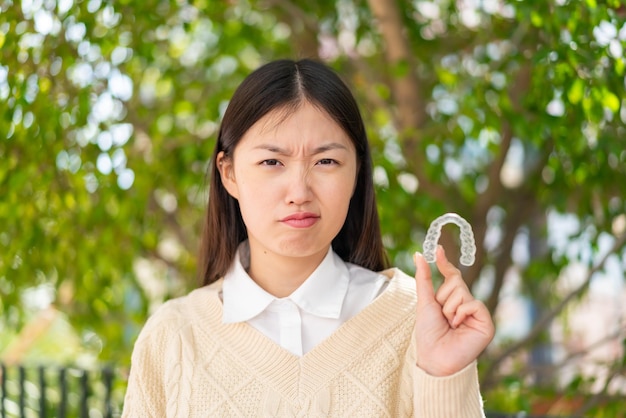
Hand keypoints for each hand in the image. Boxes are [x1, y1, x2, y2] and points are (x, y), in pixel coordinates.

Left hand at [413, 245, 494, 375]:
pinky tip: (459, 327)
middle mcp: (466, 305)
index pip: (452, 276)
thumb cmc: (428, 333)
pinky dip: (461, 313)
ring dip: (449, 309)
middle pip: (455, 282)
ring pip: (462, 292)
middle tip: (442, 316)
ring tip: (449, 325)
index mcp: (453, 300)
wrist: (434, 357)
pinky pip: (472, 303)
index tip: (438, 248)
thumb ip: (424, 278)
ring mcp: (477, 313)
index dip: (445, 263)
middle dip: (443, 298)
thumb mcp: (425, 302)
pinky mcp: (486, 322)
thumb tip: (418, 255)